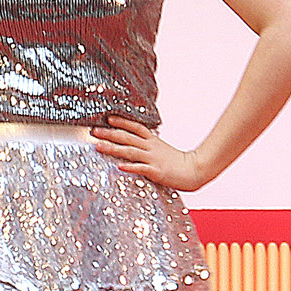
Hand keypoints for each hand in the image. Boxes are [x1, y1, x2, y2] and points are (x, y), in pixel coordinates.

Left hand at [92, 117, 206, 190]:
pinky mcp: (156, 171)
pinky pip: (141, 168)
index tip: (108, 119)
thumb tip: (138, 144)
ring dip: (113, 148)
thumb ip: (150, 146)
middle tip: (94, 131)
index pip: (135, 127)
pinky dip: (129, 167)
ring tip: (99, 146)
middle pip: (127, 137)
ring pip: (130, 151)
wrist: (196, 170)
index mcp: (153, 141)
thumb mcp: (163, 149)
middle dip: (109, 134)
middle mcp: (151, 147)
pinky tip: (119, 166)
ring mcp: (153, 159)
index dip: (122, 122)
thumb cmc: (178, 162)